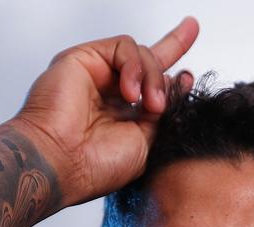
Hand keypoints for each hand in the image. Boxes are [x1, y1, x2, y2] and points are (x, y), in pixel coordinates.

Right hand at [11, 17, 198, 206]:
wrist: (62, 163)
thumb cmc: (96, 165)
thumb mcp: (147, 143)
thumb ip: (162, 114)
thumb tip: (178, 83)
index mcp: (125, 116)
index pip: (152, 89)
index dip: (173, 79)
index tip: (190, 78)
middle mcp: (110, 93)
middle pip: (148, 59)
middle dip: (175, 43)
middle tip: (191, 35)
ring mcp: (97, 75)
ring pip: (141, 54)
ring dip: (153, 78)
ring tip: (150, 105)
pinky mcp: (84, 58)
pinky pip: (123, 47)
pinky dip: (135, 67)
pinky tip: (130, 93)